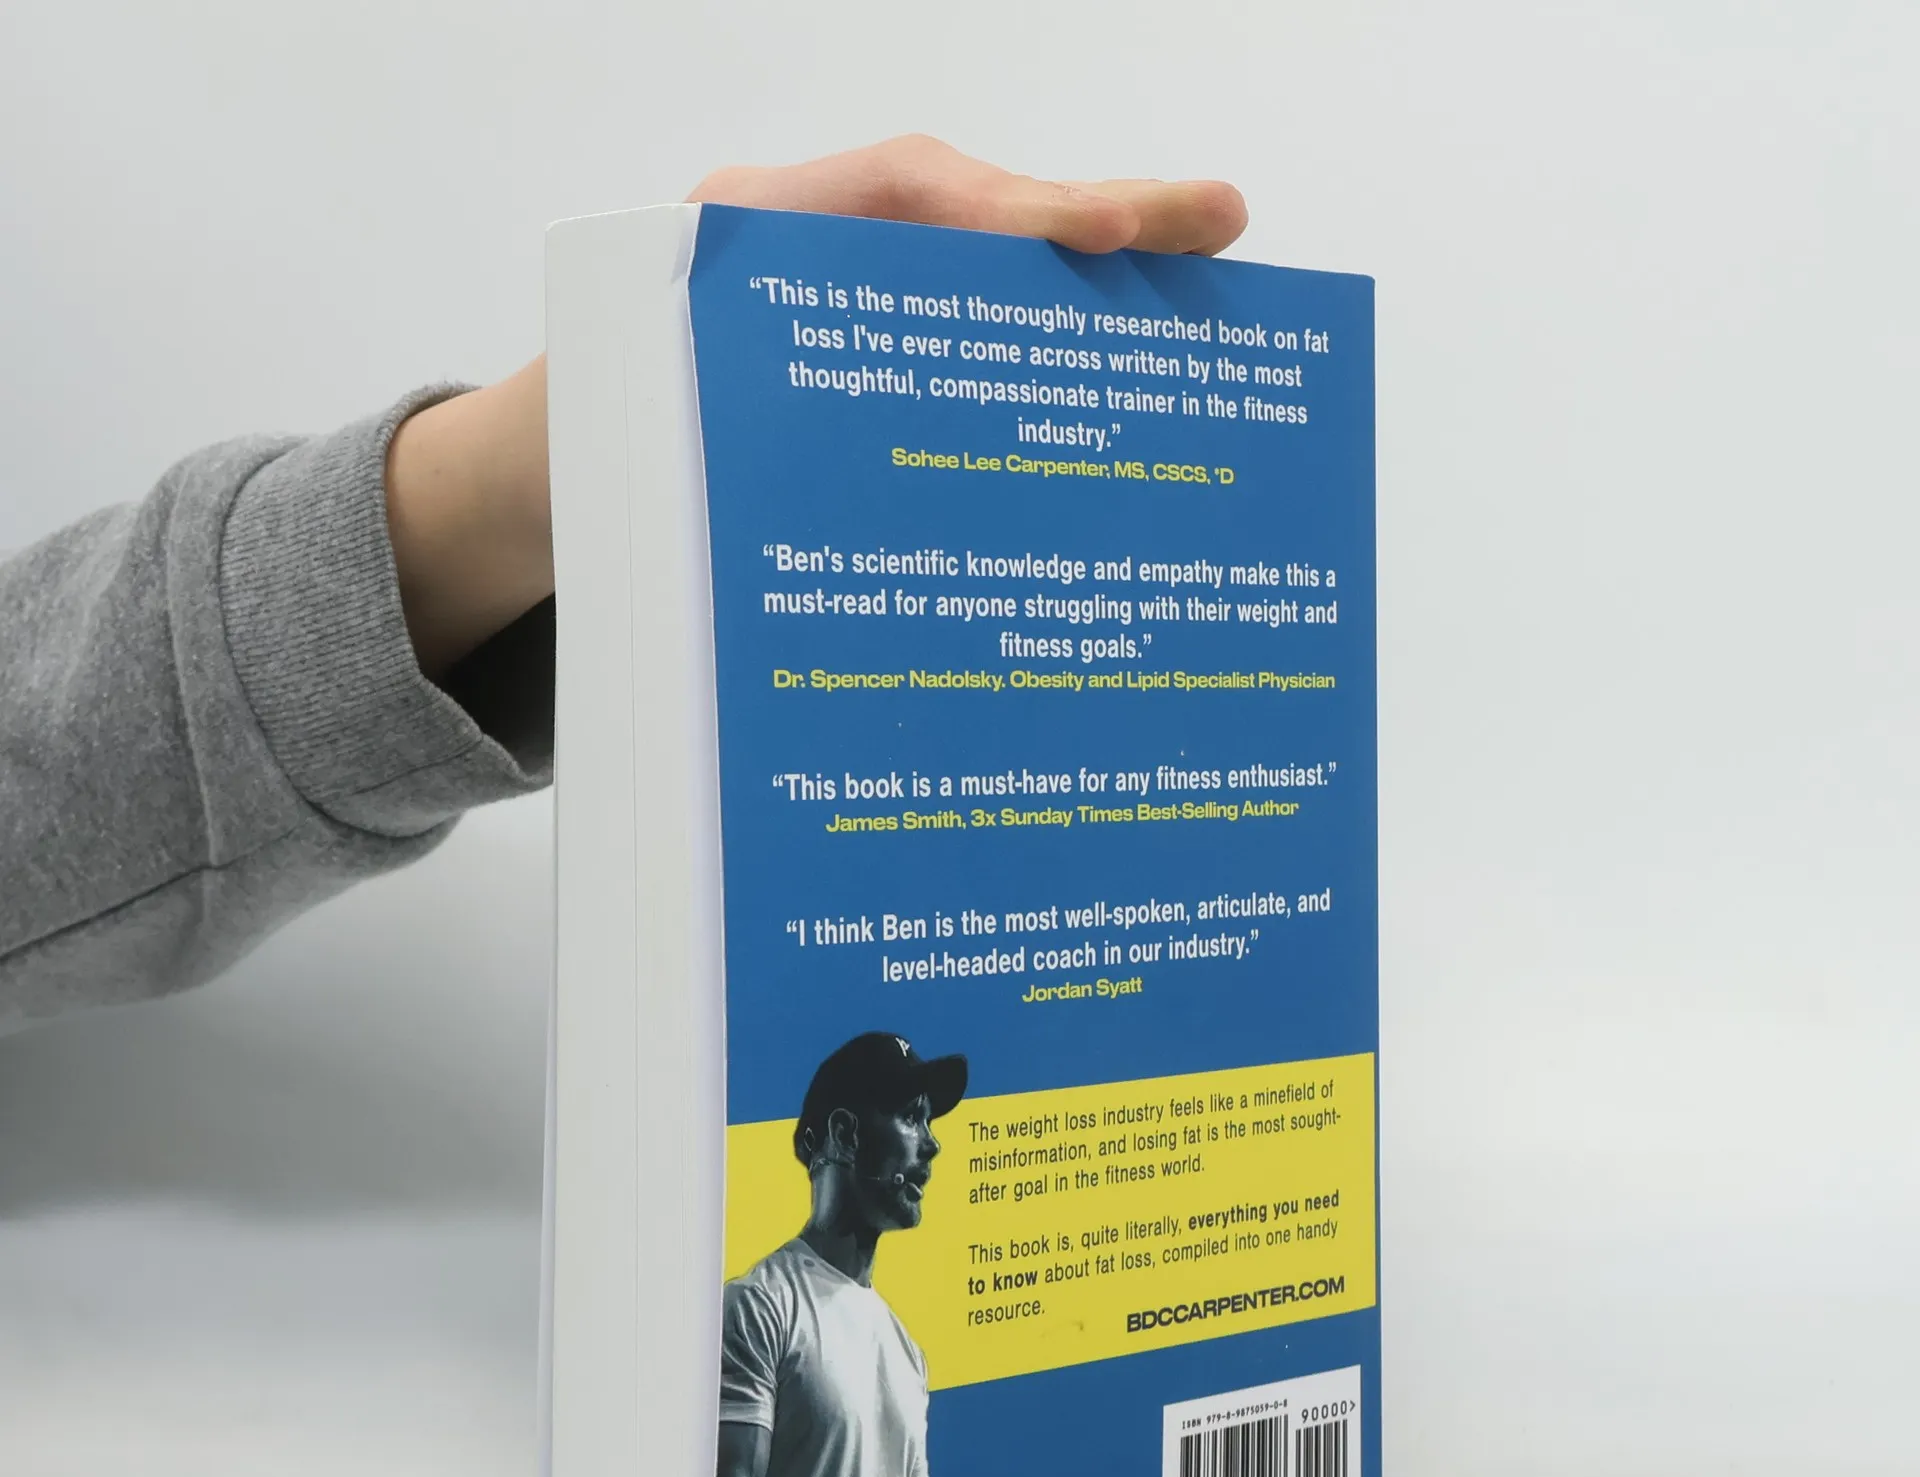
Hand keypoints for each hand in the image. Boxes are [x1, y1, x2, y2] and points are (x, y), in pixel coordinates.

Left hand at [390, 139, 1245, 679]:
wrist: (540, 478)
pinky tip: (1117, 365)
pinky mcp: (863, 352)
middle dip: (1093, 221)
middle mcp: (807, 250)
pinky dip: (1039, 340)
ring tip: (1202, 271)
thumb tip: (869, 552)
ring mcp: (842, 295)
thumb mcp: (643, 463)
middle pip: (967, 215)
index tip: (1105, 233)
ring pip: (976, 271)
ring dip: (1086, 285)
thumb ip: (735, 462)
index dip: (1008, 216)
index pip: (899, 200)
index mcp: (744, 246)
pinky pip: (958, 328)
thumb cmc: (590, 473)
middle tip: (1219, 223)